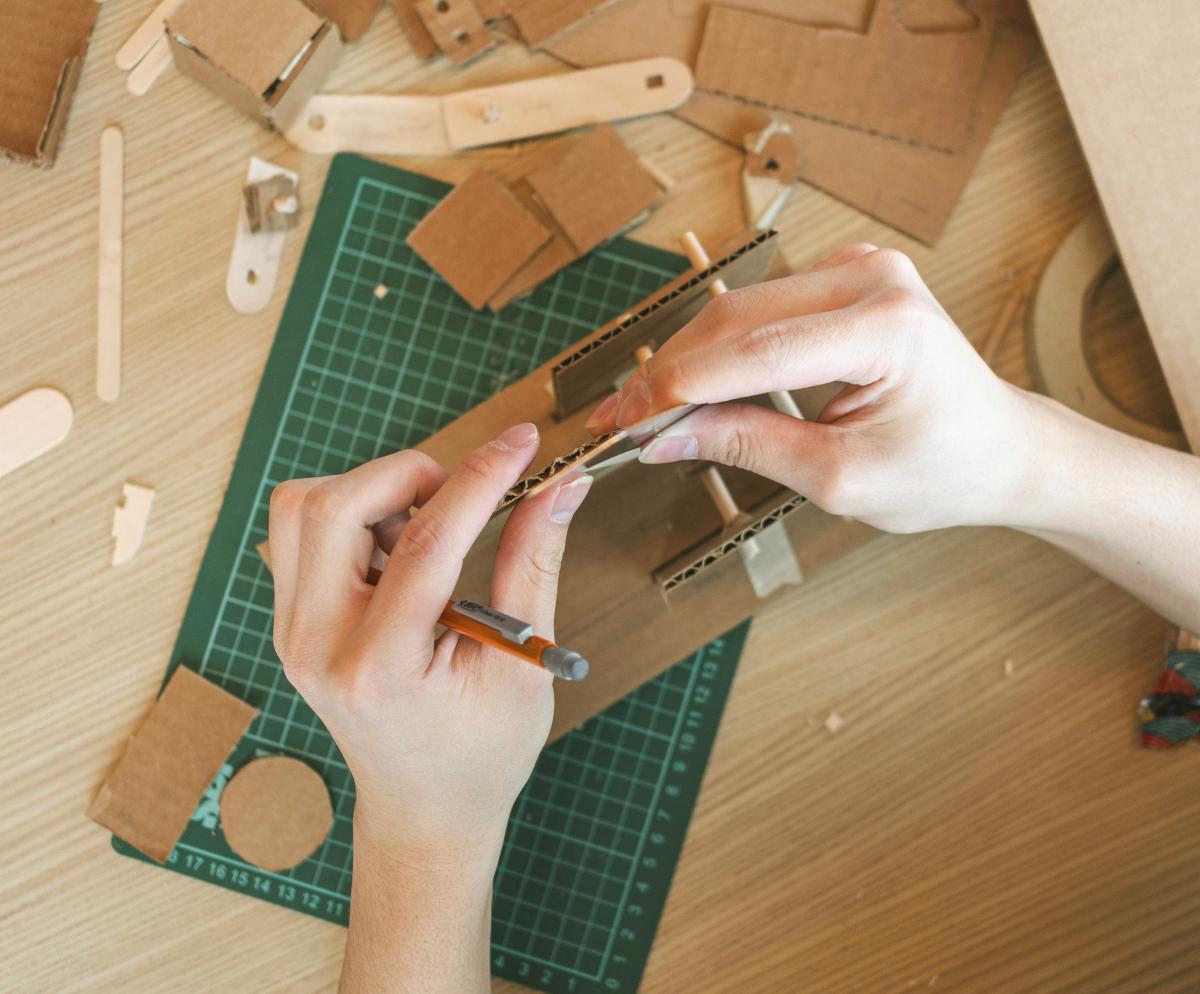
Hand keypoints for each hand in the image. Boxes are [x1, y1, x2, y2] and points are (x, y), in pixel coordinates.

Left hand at [267, 423, 592, 869]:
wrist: (423, 810)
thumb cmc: (480, 754)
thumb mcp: (523, 664)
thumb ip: (534, 564)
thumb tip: (559, 486)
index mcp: (381, 669)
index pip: (424, 543)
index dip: (480, 479)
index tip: (521, 443)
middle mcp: (317, 647)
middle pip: (331, 507)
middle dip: (406, 476)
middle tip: (459, 496)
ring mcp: (292, 634)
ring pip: (301, 508)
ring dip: (370, 494)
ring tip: (422, 532)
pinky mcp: (290, 622)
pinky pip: (297, 532)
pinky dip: (349, 516)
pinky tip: (395, 553)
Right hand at [586, 244, 1039, 533]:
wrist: (1000, 449)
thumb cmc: (941, 470)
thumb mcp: (839, 478)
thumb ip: (748, 446)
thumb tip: (663, 434)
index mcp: (887, 327)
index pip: (754, 351)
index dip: (678, 388)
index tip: (623, 422)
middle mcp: (873, 278)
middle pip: (736, 319)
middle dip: (670, 374)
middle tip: (616, 421)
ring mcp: (860, 269)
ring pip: (739, 309)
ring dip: (687, 360)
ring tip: (640, 409)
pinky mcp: (845, 277)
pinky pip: (761, 308)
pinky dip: (719, 348)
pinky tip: (689, 385)